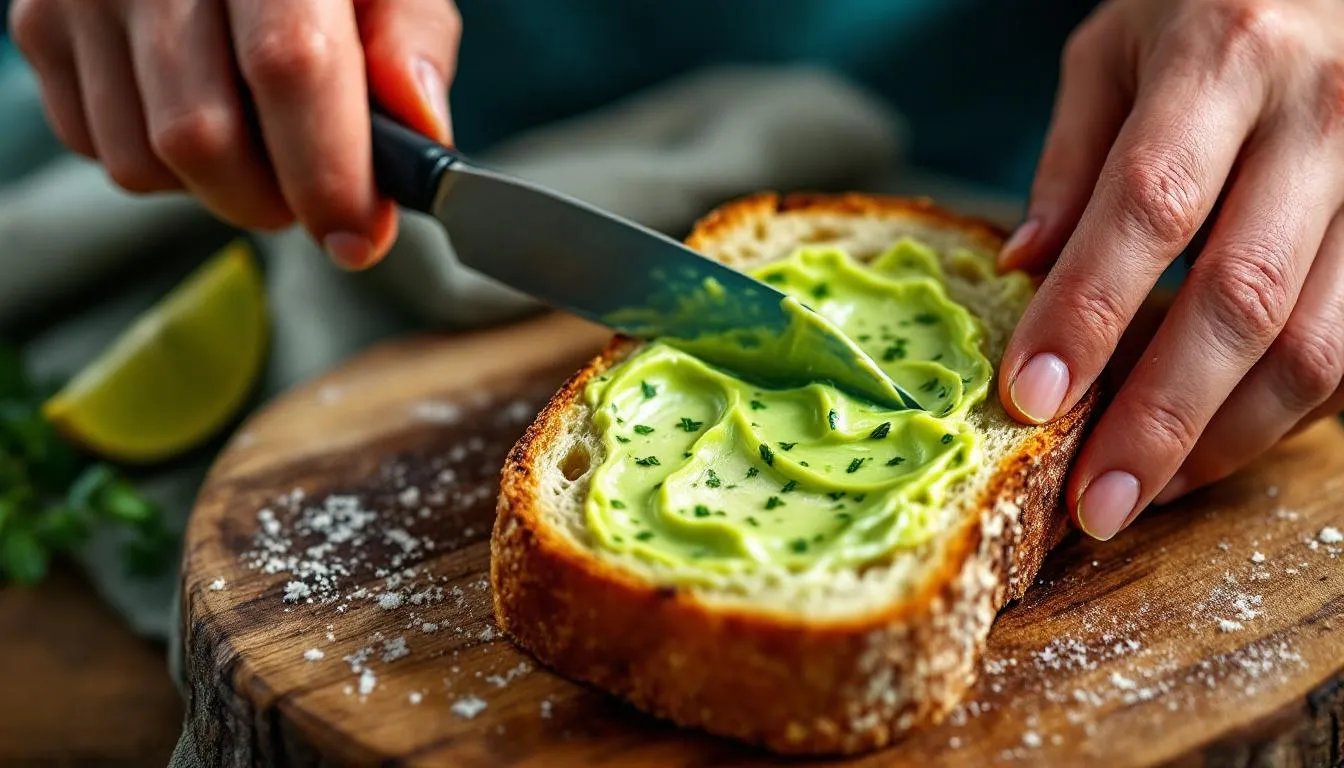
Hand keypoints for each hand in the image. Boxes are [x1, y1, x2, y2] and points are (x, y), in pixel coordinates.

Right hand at [8, 0, 460, 268]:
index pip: (287, 66)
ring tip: (257, 143)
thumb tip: (420, 130)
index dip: (326, 171)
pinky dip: (159, 164)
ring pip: (142, 163)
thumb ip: (412, 42)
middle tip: (315, 193)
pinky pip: (97, 148)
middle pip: (201, 137)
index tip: (357, 236)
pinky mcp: (39, 22)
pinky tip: (197, 113)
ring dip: (216, 189)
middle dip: (273, 200)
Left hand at [998, 0, 1343, 539]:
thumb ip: (1068, 158)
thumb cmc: (1207, 2)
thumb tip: (1022, 269)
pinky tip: (1222, 436)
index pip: (1147, 208)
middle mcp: (1321, 116)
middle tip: (1095, 503)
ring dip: (1228, 437)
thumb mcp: (1114, 47)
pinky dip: (1290, 409)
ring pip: (1319, 341)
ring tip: (1148, 489)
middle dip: (1161, 419)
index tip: (1031, 401)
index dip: (1088, 313)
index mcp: (1223, 59)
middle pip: (1241, 298)